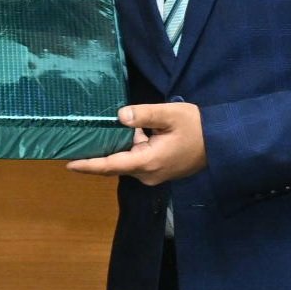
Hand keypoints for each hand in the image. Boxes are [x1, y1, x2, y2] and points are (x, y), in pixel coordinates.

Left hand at [67, 102, 207, 184]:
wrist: (221, 143)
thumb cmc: (196, 127)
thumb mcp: (170, 115)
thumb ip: (144, 115)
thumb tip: (119, 116)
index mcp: (148, 161)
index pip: (111, 166)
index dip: (89, 165)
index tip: (69, 164)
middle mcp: (148, 173)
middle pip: (115, 166)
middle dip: (95, 158)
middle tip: (74, 146)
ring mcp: (155, 174)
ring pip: (126, 163)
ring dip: (112, 152)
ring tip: (90, 139)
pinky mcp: (160, 170)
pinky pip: (136, 161)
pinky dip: (126, 151)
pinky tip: (118, 135)